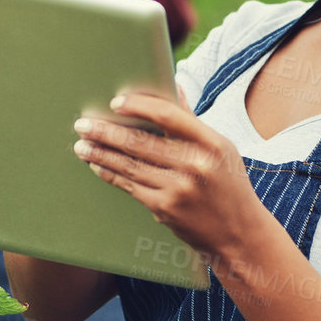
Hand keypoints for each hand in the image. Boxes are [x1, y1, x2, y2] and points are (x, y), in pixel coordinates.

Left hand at [72, 88, 261, 262]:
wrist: (239, 235)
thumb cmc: (228, 184)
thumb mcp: (220, 148)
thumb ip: (192, 121)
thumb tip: (174, 85)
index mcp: (211, 143)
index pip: (168, 116)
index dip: (139, 106)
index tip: (115, 102)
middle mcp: (195, 165)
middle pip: (140, 142)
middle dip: (106, 132)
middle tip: (83, 124)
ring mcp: (178, 189)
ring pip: (129, 165)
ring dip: (101, 153)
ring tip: (82, 144)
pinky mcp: (165, 209)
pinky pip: (130, 186)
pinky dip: (110, 174)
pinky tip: (97, 165)